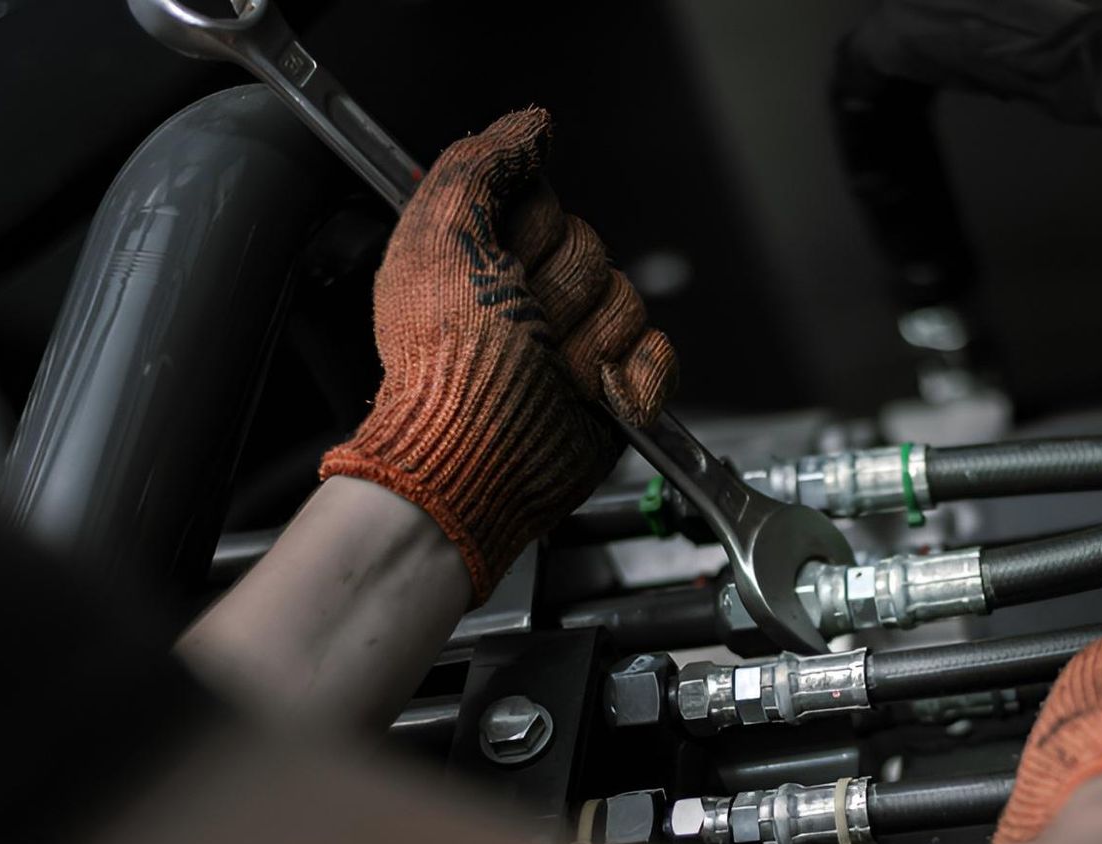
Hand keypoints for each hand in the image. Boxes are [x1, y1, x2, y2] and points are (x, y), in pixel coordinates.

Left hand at [320, 107, 675, 595]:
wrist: (477, 459)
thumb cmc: (445, 366)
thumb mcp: (439, 235)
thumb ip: (479, 165)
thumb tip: (530, 126)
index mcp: (482, 256)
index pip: (546, 203)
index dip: (531, 230)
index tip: (501, 259)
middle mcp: (529, 296)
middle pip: (596, 251)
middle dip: (562, 291)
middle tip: (520, 327)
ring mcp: (576, 344)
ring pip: (630, 303)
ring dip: (591, 342)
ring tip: (546, 373)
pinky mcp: (616, 390)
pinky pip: (662, 356)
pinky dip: (636, 378)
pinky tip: (596, 394)